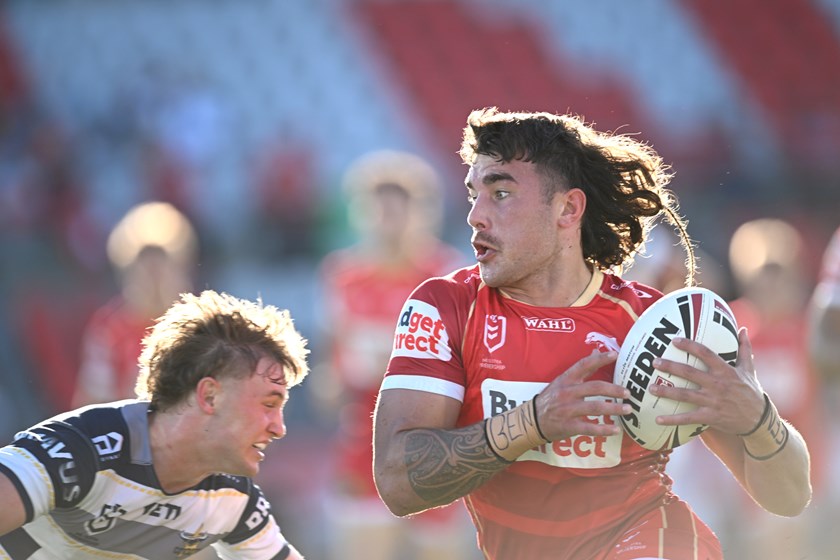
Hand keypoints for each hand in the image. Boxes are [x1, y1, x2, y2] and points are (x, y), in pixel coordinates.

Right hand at [534, 351, 629, 440]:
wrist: (531, 420)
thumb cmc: (549, 399)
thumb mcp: (561, 381)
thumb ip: (580, 369)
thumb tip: (595, 351)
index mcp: (566, 379)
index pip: (584, 365)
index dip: (600, 359)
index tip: (615, 355)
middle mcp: (567, 392)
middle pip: (595, 388)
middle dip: (614, 390)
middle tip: (628, 393)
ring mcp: (568, 409)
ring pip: (595, 408)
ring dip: (614, 409)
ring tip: (628, 409)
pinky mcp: (568, 426)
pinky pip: (589, 428)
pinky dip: (604, 430)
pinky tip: (616, 430)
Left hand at [649, 327, 765, 433]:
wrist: (760, 420)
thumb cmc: (751, 391)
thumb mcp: (749, 369)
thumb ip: (744, 348)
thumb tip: (743, 328)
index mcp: (726, 371)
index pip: (706, 354)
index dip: (690, 346)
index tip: (674, 340)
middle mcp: (718, 385)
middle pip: (690, 373)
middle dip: (671, 367)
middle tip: (654, 362)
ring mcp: (713, 402)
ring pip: (685, 395)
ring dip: (666, 392)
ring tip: (650, 388)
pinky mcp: (710, 417)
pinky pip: (688, 419)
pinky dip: (672, 420)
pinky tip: (657, 419)